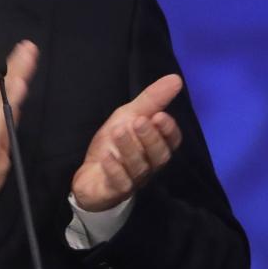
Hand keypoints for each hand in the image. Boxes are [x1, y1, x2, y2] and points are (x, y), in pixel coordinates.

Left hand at [0, 40, 37, 234]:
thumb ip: (4, 136)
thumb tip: (14, 109)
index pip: (5, 96)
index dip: (16, 74)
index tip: (26, 54)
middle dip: (13, 67)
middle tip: (27, 46)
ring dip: (8, 74)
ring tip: (21, 56)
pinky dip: (1, 89)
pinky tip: (8, 84)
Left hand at [71, 74, 183, 211]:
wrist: (92, 174)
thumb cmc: (116, 142)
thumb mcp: (130, 115)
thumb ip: (152, 99)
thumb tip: (176, 78)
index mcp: (156, 147)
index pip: (172, 142)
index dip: (168, 131)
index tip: (160, 116)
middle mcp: (149, 165)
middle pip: (158, 156)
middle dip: (150, 138)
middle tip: (140, 121)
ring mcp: (133, 180)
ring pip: (138, 168)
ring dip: (129, 148)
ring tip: (120, 130)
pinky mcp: (115, 190)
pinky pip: (119, 183)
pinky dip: (115, 170)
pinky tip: (108, 157)